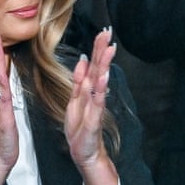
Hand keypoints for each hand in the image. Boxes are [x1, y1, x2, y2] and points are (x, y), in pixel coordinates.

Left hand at [65, 28, 118, 184]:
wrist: (84, 153)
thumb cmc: (80, 129)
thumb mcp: (75, 100)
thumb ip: (79, 81)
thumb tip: (83, 60)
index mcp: (87, 90)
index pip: (93, 65)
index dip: (97, 48)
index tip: (102, 32)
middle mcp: (94, 96)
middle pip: (99, 69)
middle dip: (102, 50)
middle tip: (107, 32)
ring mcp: (95, 106)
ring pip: (100, 82)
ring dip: (104, 65)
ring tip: (109, 49)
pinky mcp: (93, 119)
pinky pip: (97, 101)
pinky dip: (100, 89)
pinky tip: (103, 77)